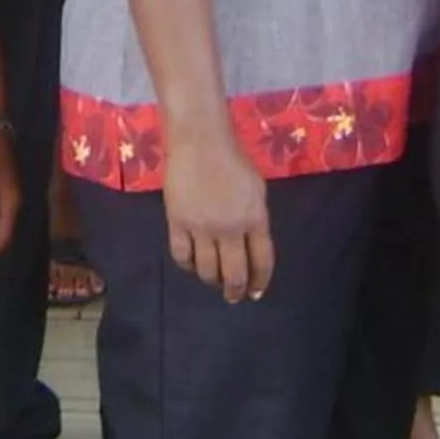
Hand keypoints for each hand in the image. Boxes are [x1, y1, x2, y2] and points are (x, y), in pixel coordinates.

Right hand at [163, 128, 272, 302]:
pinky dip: (188, 267)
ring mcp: (202, 227)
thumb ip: (255, 220)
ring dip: (212, 281)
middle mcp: (230, 229)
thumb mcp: (256, 191)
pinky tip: (193, 264)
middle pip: (234, 274)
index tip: (256, 293)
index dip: (260, 282)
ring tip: (212, 281)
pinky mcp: (178, 223)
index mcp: (255, 219)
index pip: (262, 262)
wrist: (200, 141)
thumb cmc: (233, 161)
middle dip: (236, 291)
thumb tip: (250, 247)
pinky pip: (182, 257)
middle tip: (233, 296)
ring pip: (207, 270)